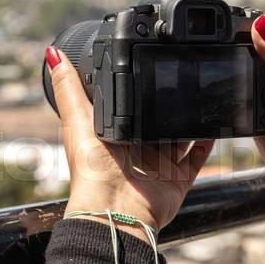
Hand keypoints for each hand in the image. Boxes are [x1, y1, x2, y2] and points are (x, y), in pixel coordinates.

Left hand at [46, 47, 213, 241]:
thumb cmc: (92, 172)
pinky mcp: (177, 179)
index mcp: (115, 138)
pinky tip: (212, 126)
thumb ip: (68, 88)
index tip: (148, 68)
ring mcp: (159, 166)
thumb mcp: (77, 122)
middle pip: (157, 122)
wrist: (116, 209)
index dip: (139, 91)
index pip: (130, 108)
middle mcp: (138, 151)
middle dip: (167, 104)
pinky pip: (197, 158)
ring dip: (189, 120)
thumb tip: (52, 54)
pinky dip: (206, 143)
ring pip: (180, 137)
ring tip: (199, 96)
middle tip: (178, 79)